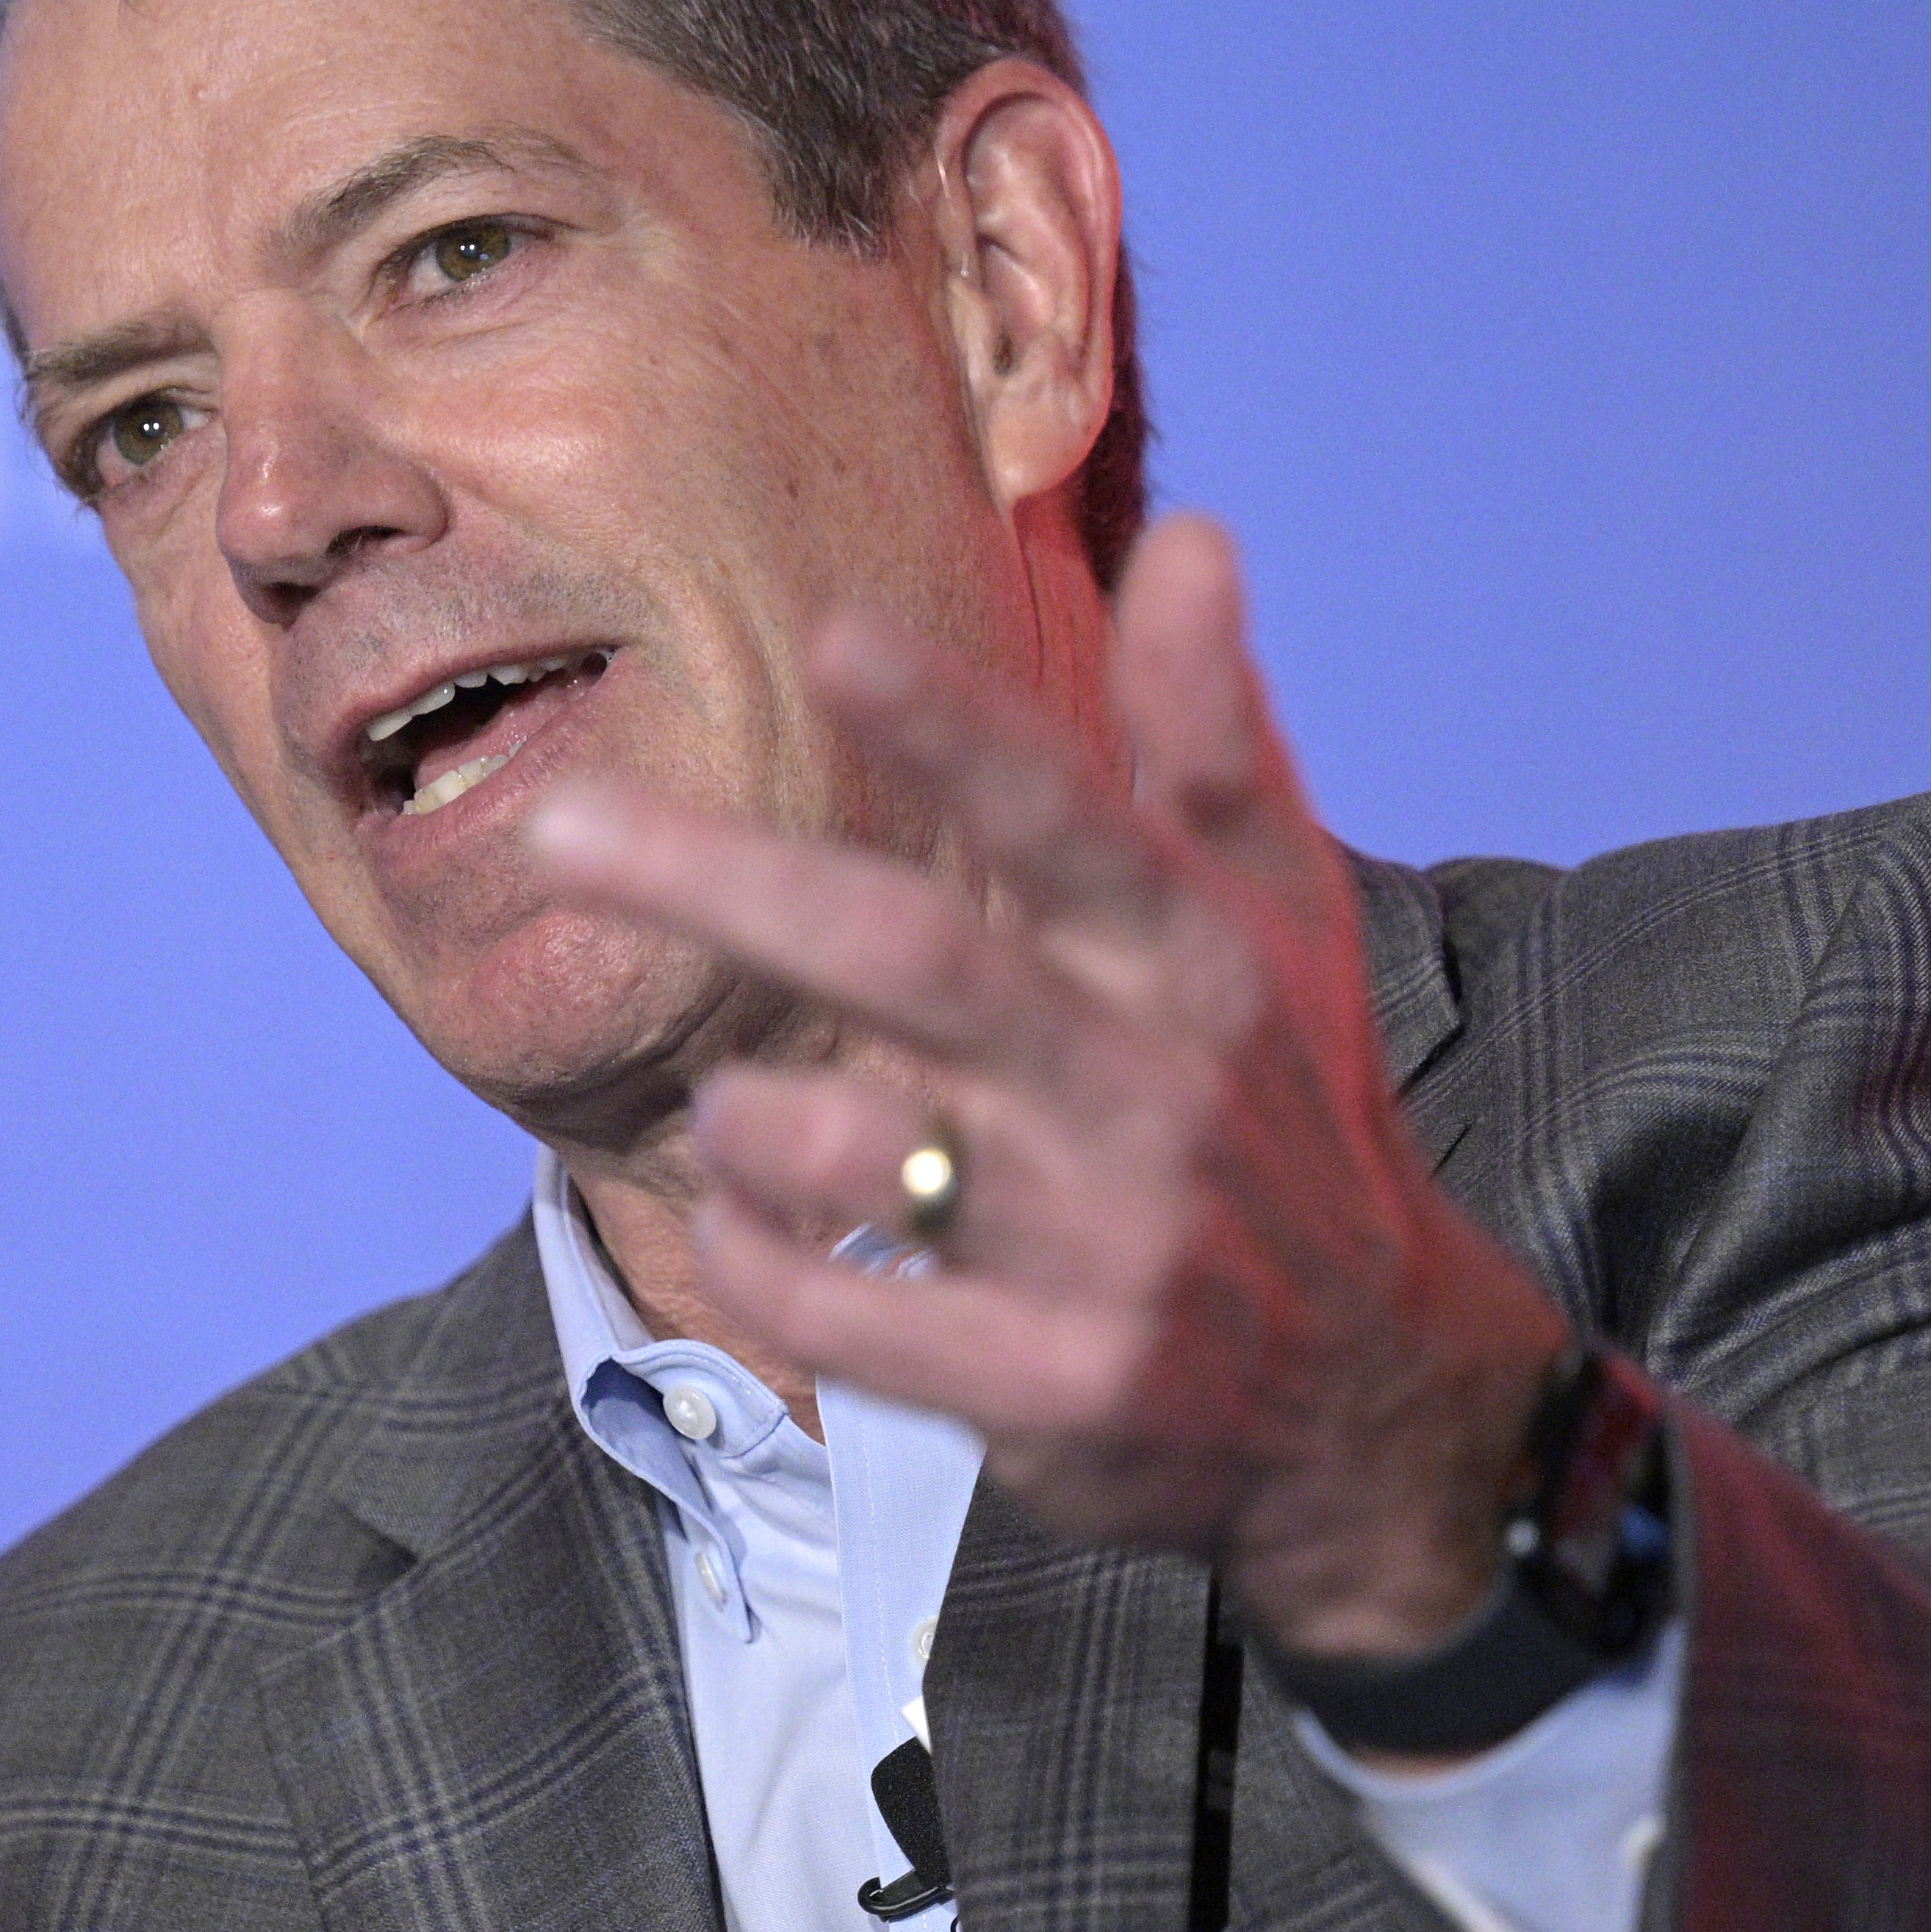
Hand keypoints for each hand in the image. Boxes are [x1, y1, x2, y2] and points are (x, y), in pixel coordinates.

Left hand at [523, 512, 1568, 1668]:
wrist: (1376, 1396)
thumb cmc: (1286, 1111)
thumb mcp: (1282, 923)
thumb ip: (1214, 735)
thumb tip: (1192, 535)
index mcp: (1203, 964)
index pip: (1072, 822)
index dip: (958, 733)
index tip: (836, 637)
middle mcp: (1152, 1096)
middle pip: (918, 963)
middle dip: (728, 885)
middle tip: (554, 828)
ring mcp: (1102, 1253)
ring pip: (854, 1151)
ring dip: (747, 1114)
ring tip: (729, 1105)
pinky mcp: (1050, 1390)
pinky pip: (838, 1313)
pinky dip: (756, 1252)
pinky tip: (746, 1213)